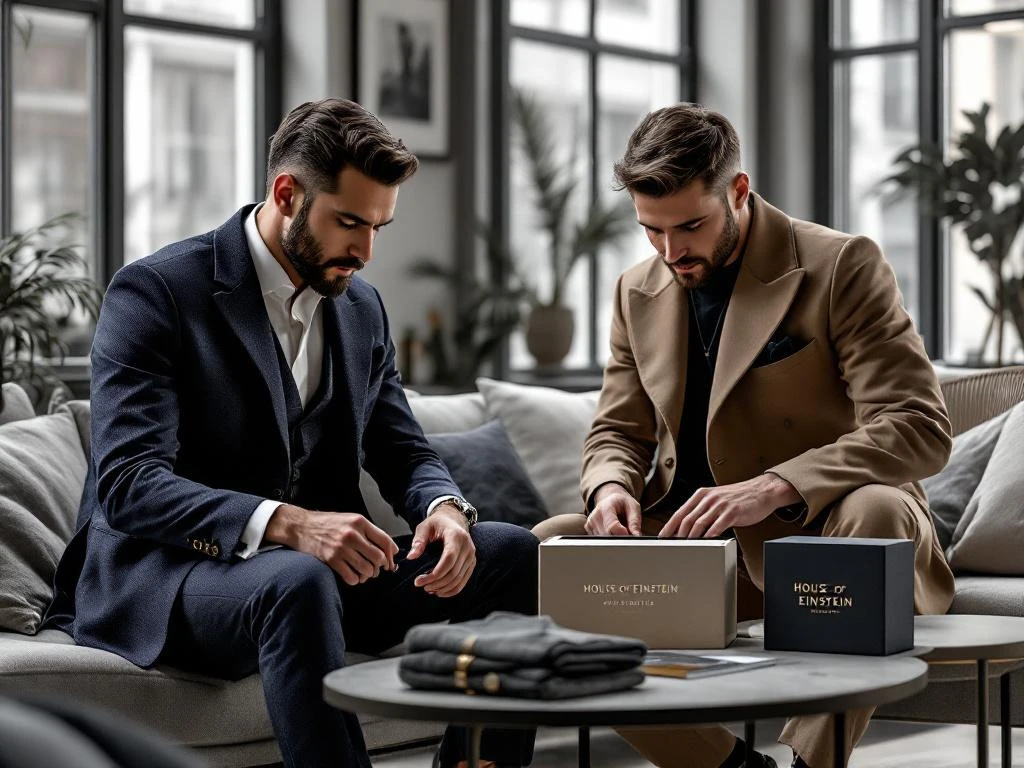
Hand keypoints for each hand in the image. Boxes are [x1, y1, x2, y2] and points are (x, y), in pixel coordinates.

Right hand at [264, 505, 397, 585]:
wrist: (301, 526)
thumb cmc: (327, 523)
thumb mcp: (350, 520)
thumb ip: (369, 532)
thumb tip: (390, 548)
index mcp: (360, 522)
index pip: (385, 540)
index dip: (391, 555)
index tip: (390, 562)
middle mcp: (352, 534)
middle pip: (378, 558)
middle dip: (379, 567)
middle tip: (376, 569)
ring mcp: (341, 548)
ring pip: (366, 569)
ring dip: (367, 575)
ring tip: (363, 573)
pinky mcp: (331, 560)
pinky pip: (351, 577)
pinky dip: (355, 580)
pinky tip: (352, 576)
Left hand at [407, 504, 475, 597]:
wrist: (453, 520)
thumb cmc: (437, 524)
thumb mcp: (424, 527)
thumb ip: (418, 541)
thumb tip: (411, 557)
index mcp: (456, 536)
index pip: (449, 558)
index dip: (435, 573)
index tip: (419, 581)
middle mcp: (467, 547)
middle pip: (453, 572)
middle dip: (436, 583)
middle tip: (420, 585)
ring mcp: (471, 556)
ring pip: (459, 579)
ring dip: (443, 588)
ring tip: (428, 589)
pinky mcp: (471, 563)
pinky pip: (463, 581)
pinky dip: (451, 589)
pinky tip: (439, 591)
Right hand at [585, 483, 641, 535]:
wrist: (610, 499)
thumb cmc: (622, 503)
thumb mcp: (633, 507)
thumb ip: (635, 521)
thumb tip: (636, 535)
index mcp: (606, 507)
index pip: (612, 526)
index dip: (623, 533)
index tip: (630, 534)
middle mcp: (595, 515)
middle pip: (607, 536)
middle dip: (620, 538)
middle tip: (627, 532)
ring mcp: (590, 523)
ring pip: (603, 540)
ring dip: (614, 539)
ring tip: (619, 530)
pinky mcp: (589, 529)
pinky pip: (600, 540)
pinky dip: (608, 539)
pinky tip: (612, 531)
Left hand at [659, 473, 801, 538]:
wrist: (762, 490)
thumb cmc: (739, 497)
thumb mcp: (716, 499)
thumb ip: (703, 510)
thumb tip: (688, 527)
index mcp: (702, 494)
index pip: (680, 512)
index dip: (669, 526)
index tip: (662, 537)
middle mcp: (708, 498)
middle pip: (687, 519)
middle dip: (678, 535)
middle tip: (673, 547)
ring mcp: (720, 505)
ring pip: (699, 524)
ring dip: (691, 538)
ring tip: (686, 548)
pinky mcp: (732, 512)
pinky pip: (717, 527)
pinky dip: (709, 537)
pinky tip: (705, 544)